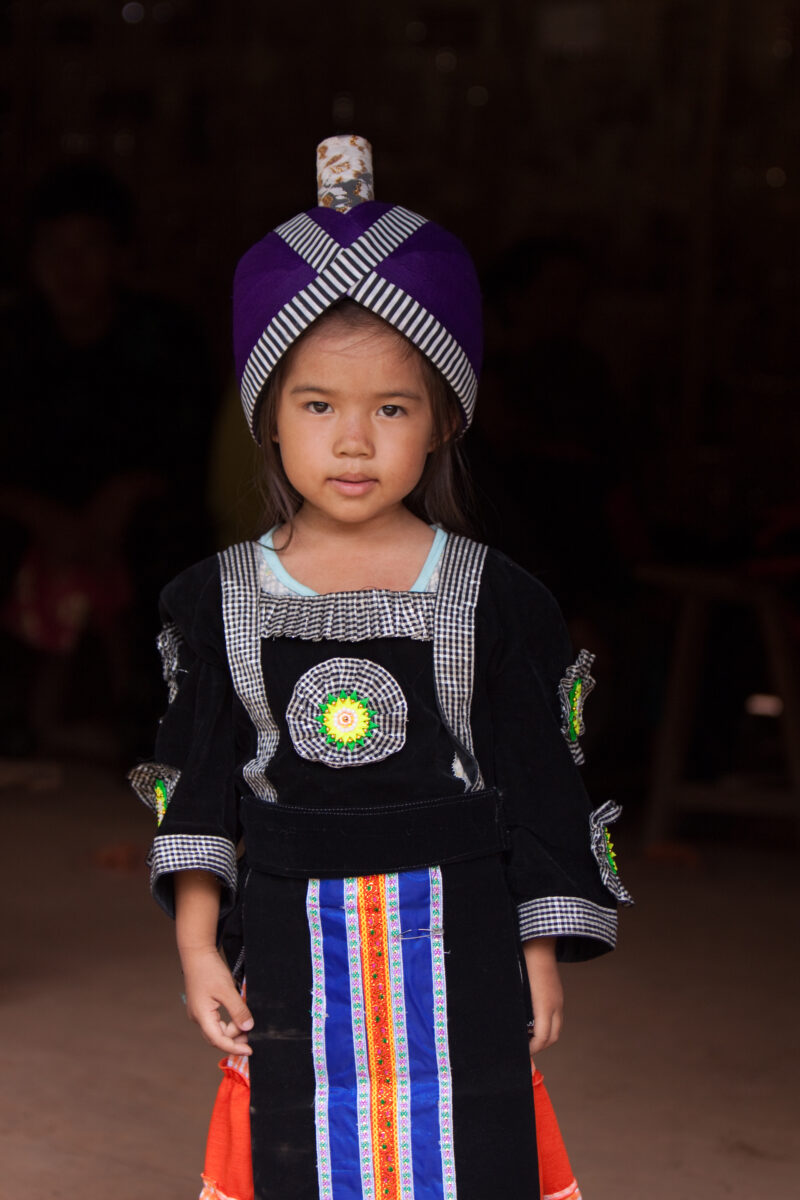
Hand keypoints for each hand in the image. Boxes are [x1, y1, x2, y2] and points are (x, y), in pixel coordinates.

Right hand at [180, 945, 253, 1055]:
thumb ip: (238, 1010)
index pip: (219, 1040)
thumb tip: (248, 1028)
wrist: (196, 954)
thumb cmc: (209, 970)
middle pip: (217, 1037)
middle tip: (250, 1033)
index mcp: (202, 1016)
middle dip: (234, 1039)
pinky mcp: (202, 1006)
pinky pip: (216, 1020)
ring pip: (217, 1029)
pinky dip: (228, 1021)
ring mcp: (199, 1012)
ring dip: (232, 1029)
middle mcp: (198, 1017)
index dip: (234, 1048)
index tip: (249, 1051)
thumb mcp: (227, 990)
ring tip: (246, 1021)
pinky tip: (237, 1014)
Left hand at [523, 937, 563, 1056]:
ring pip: (556, 1028)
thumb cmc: (521, 962)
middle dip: (539, 1047)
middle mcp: (555, 1004)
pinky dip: (546, 1025)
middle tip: (523, 1049)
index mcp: (544, 1005)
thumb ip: (516, 1010)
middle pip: (552, 1037)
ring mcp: (558, 999)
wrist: (537, 941)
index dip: (531, 1049)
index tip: (519, 1052)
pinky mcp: (558, 994)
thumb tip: (512, 1028)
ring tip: (526, 1036)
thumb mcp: (516, 989)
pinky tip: (531, 1021)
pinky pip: (556, 1017)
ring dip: (543, 1037)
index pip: (541, 1038)